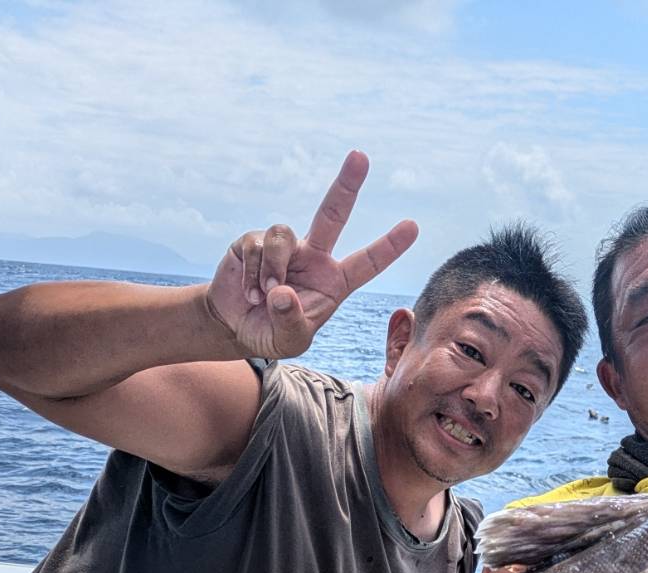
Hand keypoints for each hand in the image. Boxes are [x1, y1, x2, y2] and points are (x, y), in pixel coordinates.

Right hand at [205, 151, 417, 359]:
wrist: (234, 326)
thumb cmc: (270, 333)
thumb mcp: (288, 341)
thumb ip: (290, 321)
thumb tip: (282, 291)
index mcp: (333, 282)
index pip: (366, 263)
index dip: (388, 246)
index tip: (412, 226)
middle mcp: (314, 257)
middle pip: (333, 214)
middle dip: (347, 184)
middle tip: (361, 155)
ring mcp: (286, 247)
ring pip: (283, 236)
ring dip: (272, 268)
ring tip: (263, 296)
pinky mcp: (255, 241)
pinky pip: (256, 245)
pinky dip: (252, 272)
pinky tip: (249, 291)